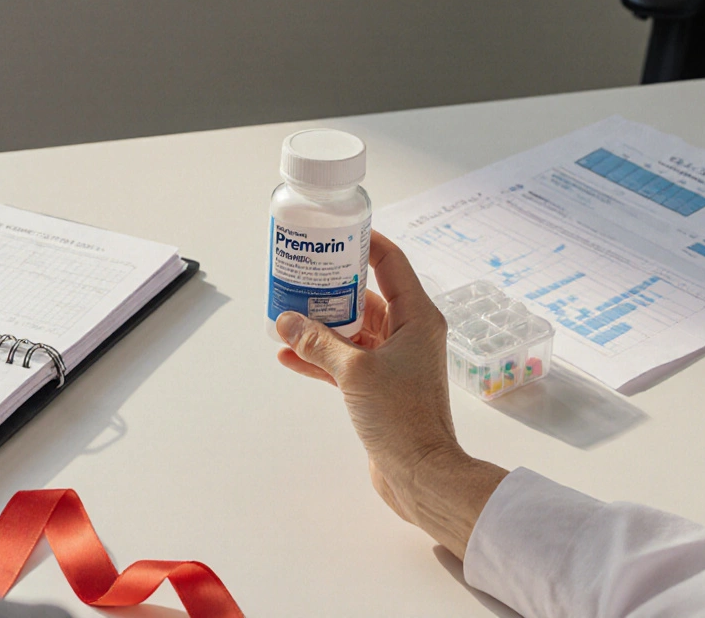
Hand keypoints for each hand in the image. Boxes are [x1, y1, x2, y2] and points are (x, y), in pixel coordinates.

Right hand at [276, 232, 507, 556]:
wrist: (420, 474)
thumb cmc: (402, 417)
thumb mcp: (354, 371)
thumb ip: (317, 342)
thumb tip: (286, 320)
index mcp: (416, 317)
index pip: (391, 262)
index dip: (364, 242)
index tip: (334, 231)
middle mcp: (409, 333)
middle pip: (366, 295)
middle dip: (330, 286)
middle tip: (298, 271)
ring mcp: (395, 361)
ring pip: (352, 329)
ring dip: (319, 325)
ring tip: (284, 314)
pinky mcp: (380, 387)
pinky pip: (346, 360)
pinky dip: (320, 357)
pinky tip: (287, 354)